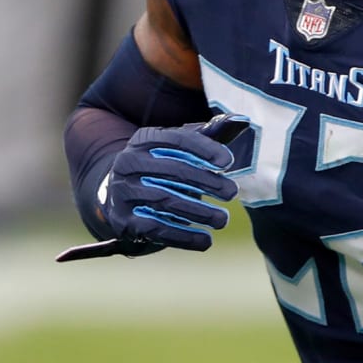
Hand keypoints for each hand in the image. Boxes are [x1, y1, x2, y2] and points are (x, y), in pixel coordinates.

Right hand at [98, 114, 245, 253]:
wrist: (120, 193)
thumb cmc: (164, 165)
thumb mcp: (181, 147)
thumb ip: (210, 135)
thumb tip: (242, 120)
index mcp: (145, 139)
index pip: (177, 140)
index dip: (204, 150)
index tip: (228, 163)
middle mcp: (128, 162)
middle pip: (173, 171)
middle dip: (207, 182)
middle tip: (232, 192)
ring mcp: (122, 192)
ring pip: (165, 201)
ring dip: (198, 212)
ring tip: (222, 219)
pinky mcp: (122, 220)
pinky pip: (155, 229)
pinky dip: (183, 237)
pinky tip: (206, 241)